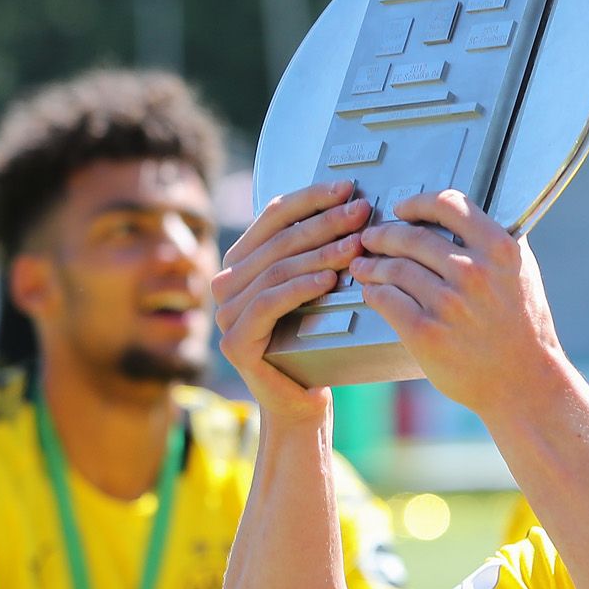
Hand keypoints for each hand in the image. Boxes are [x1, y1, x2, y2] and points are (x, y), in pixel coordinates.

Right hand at [214, 179, 368, 425]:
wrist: (304, 401)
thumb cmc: (318, 341)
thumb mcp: (321, 287)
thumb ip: (320, 250)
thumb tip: (356, 205)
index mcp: (244, 260)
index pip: (274, 215)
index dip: (311, 198)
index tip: (348, 188)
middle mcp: (227, 281)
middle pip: (280, 240)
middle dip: (325, 222)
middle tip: (362, 213)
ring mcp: (226, 312)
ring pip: (277, 269)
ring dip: (320, 253)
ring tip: (357, 246)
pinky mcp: (235, 341)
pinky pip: (270, 304)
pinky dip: (301, 288)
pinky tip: (329, 280)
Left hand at [350, 189, 559, 415]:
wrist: (524, 382)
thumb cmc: (524, 328)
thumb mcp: (524, 274)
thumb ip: (498, 243)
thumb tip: (470, 216)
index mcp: (500, 251)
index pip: (448, 205)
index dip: (417, 203)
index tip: (402, 208)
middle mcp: (474, 272)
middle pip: (411, 236)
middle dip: (383, 235)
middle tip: (370, 238)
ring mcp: (448, 303)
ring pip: (393, 268)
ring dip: (371, 264)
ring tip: (364, 266)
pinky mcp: (426, 333)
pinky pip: (386, 300)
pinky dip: (374, 292)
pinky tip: (372, 292)